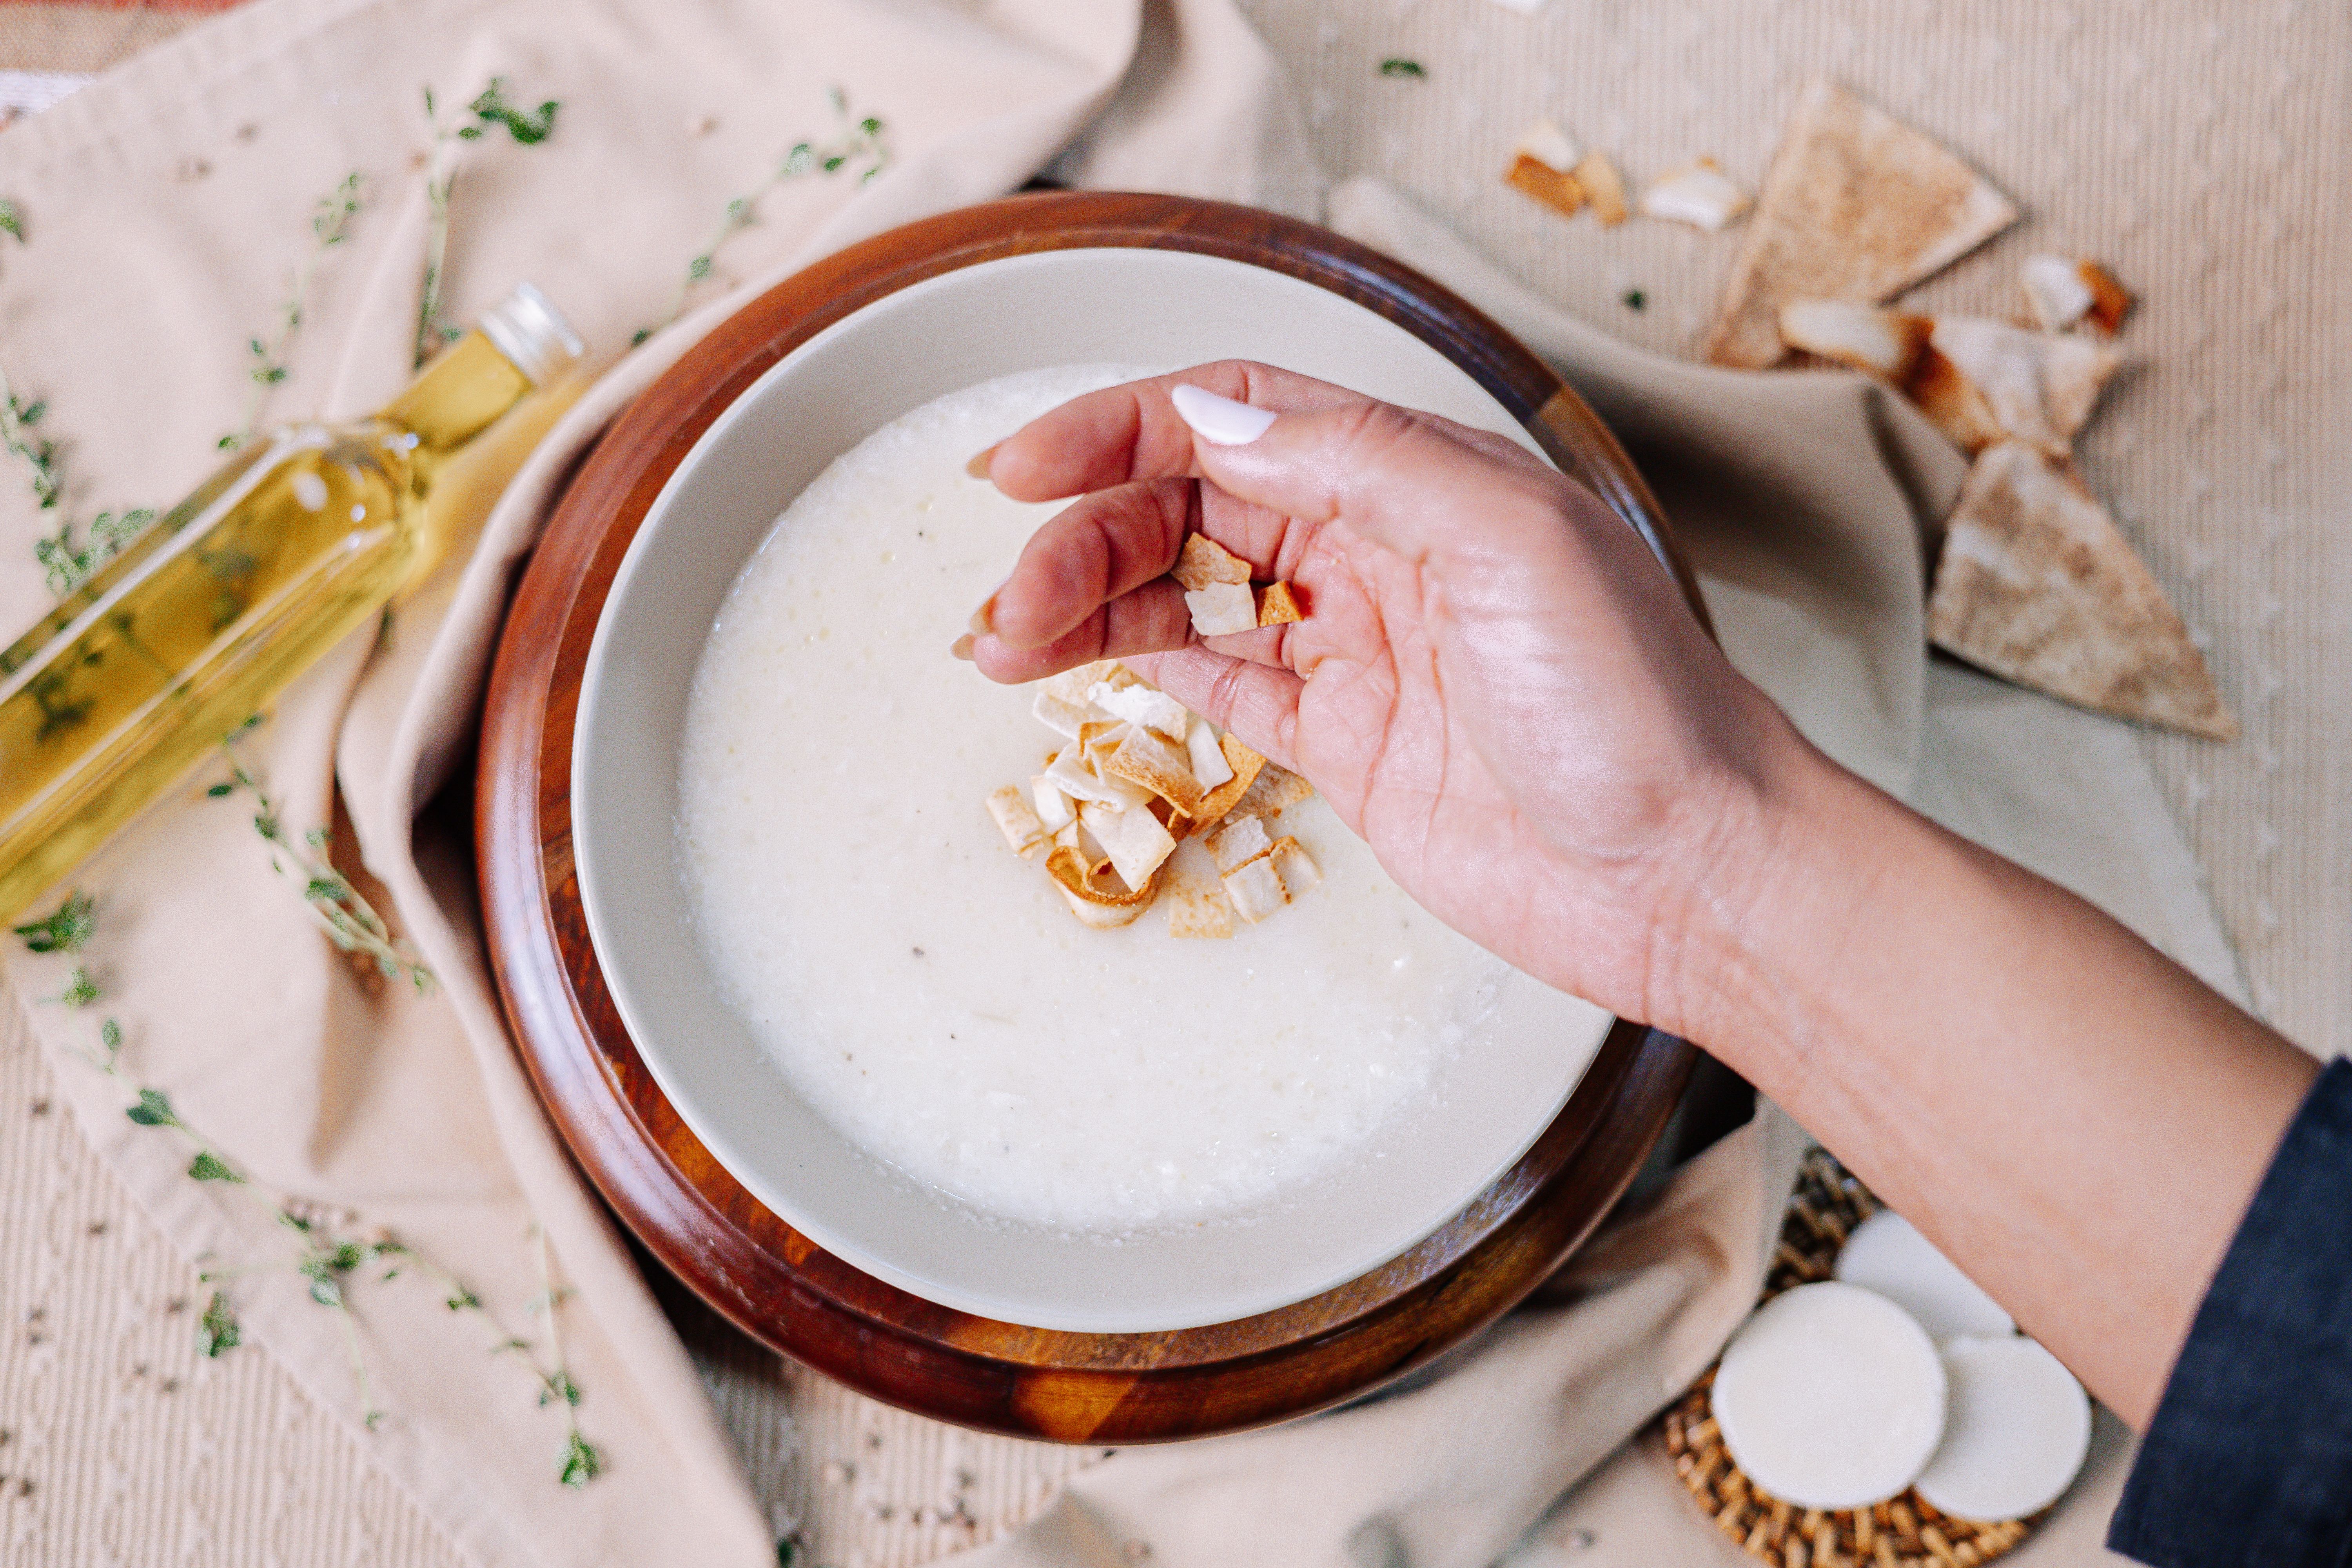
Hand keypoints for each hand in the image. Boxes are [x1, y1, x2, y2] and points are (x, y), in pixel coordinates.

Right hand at [965, 362, 1803, 1031]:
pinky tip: (1075, 664)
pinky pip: (1221, 681)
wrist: (1688, 872)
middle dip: (1085, 534)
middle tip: (1011, 596)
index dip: (1122, 427)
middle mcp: (1379, 551)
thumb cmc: (1635, 705)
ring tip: (1001, 640)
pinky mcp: (1347, 742)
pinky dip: (1142, 664)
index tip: (1027, 466)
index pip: (1236, 418)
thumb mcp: (1510, 541)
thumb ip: (1363, 466)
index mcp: (1418, 479)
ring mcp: (1357, 648)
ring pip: (1187, 595)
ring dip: (1089, 604)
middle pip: (1192, 506)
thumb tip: (1213, 420)